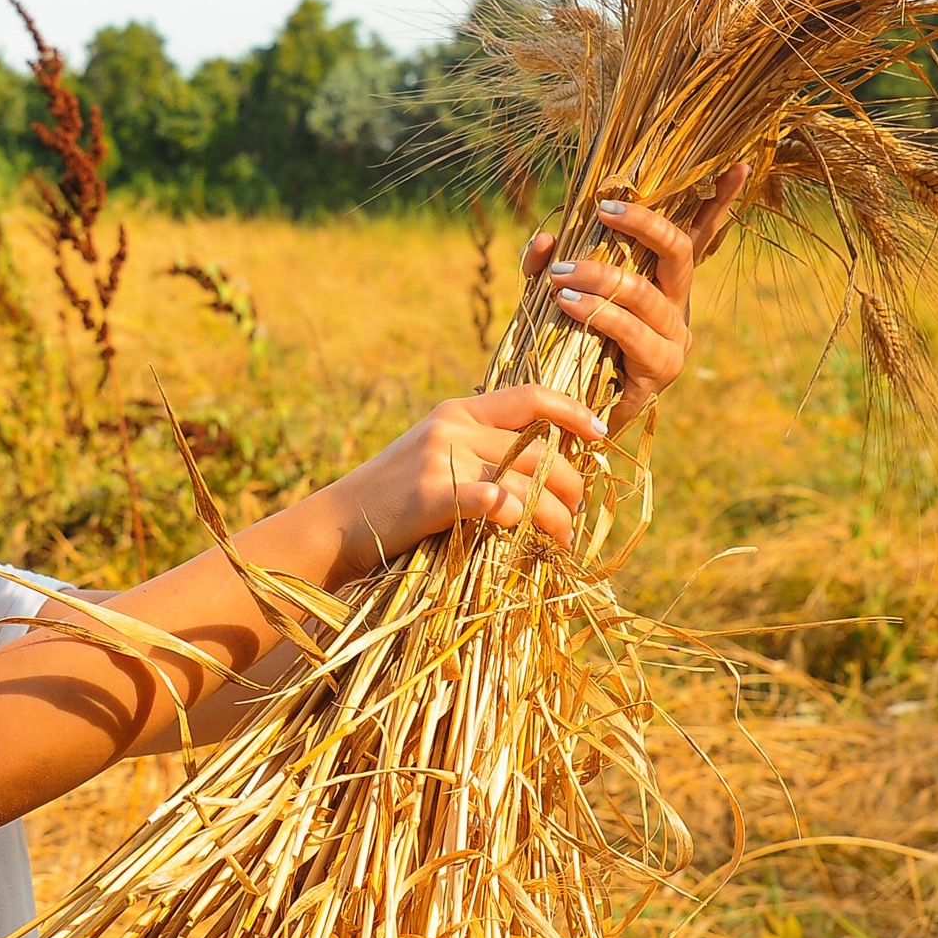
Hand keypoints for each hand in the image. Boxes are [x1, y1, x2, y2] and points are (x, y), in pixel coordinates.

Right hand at [317, 384, 607, 580]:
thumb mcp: (432, 455)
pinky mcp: (432, 495)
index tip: (602, 433)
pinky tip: (530, 537)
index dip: (572, 412)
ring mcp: (441, 458)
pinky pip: (494, 502)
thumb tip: (538, 466)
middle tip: (577, 514)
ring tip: (562, 539)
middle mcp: (453, 427)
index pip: (529, 398)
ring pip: (526, 483)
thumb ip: (477, 449)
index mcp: (457, 411)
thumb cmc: (391, 499)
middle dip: (570, 485)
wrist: (335, 525)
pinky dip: (519, 519)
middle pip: (539, 450)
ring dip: (555, 516)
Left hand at [520, 163, 748, 426]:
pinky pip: (632, 333)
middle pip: (678, 251)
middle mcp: (678, 304)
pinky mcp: (661, 370)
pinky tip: (570, 305)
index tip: (739, 164)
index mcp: (663, 281)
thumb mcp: (553, 295)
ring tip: (561, 276)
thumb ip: (546, 265)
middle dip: (642, 224)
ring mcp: (674, 338)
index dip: (721, 201)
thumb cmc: (567, 346)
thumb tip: (545, 238)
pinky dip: (599, 313)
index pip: (698, 235)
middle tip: (601, 210)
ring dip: (599, 277)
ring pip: (646, 292)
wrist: (568, 414)